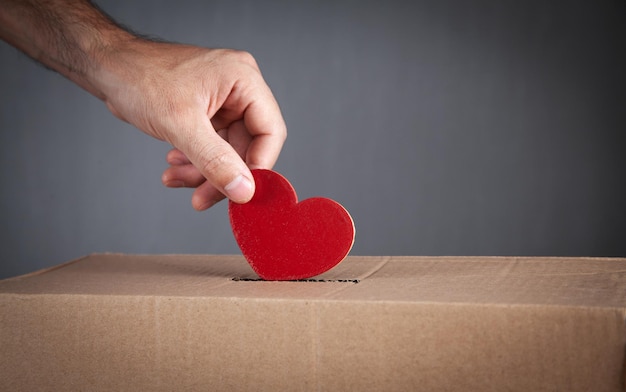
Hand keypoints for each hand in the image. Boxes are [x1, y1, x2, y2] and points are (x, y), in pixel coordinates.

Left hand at [96, 43, 286, 209]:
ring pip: (227, 152)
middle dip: (222, 175)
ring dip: (203, 172)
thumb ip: (215, 160)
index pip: (270, 132)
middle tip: (202, 198)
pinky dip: (194, 162)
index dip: (258, 166)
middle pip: (248, 146)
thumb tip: (243, 191)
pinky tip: (173, 168)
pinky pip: (211, 147)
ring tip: (176, 180)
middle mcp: (238, 89)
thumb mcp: (181, 124)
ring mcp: (223, 102)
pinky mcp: (207, 113)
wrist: (107, 68)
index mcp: (244, 79)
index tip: (240, 193)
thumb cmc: (140, 78)